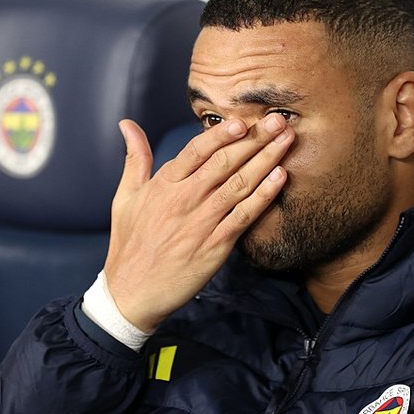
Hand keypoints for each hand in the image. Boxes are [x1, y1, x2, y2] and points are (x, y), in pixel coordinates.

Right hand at [104, 114, 293, 331]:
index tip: (243, 120)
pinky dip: (264, 196)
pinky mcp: (216, 245)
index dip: (222, 133)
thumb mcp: (125, 197)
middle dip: (255, 139)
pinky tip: (281, 178)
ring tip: (287, 140)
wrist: (132, 293)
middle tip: (279, 120)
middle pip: (225, 161)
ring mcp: (202, 222)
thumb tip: (127, 124)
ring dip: (266, 160)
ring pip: (240, 184)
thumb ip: (135, 158)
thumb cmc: (129, 243)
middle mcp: (185, 199)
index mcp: (164, 184)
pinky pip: (245, 216)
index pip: (197, 150)